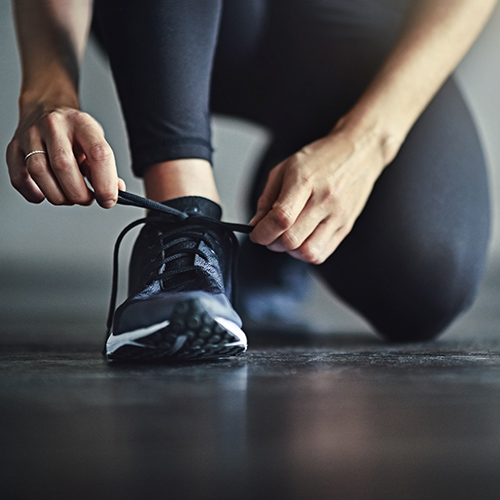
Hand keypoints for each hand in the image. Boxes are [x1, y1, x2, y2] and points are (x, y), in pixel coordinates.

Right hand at [6, 105, 124, 207]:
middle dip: (79, 193)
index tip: (108, 200)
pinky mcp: (14, 147)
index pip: (98, 153)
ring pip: (39, 172)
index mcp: (81, 123)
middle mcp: (54, 126)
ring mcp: (30, 135)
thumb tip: (115, 191)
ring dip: (58, 195)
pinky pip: (19, 178)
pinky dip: (33, 193)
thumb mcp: (96, 140)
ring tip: (69, 197)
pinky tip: (45, 194)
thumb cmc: (74, 130)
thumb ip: (106, 167)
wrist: (46, 107)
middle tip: (87, 199)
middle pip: (64, 166)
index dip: (105, 183)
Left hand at [249, 124, 386, 263]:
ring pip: (308, 252)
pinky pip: (322, 254)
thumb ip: (267, 198)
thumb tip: (256, 225)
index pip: (281, 217)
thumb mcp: (286, 168)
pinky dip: (306, 253)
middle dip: (272, 243)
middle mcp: (324, 200)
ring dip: (290, 251)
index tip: (256, 234)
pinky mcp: (346, 227)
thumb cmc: (321, 159)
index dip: (263, 232)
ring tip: (287, 237)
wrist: (358, 153)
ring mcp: (338, 216)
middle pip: (292, 239)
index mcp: (305, 180)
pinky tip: (302, 239)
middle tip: (269, 235)